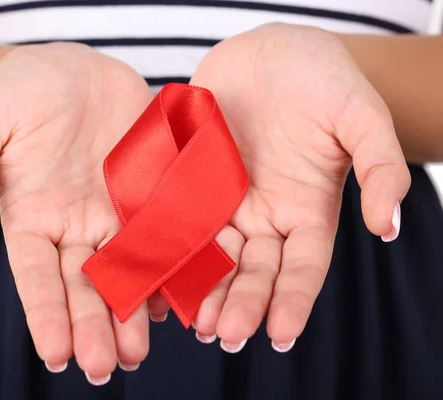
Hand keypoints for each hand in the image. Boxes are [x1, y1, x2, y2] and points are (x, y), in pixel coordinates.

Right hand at [0, 43, 153, 382]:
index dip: (45, 315)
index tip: (56, 355)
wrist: (71, 68)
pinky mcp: (151, 194)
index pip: (36, 277)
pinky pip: (166, 232)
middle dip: (95, 326)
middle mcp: (74, 227)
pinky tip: (183, 296)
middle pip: (85, 285)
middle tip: (108, 367)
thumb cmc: (18, 93)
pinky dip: (175, 263)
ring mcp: (115, 214)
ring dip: (136, 309)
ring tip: (142, 350)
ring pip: (128, 269)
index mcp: (31, 219)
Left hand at [184, 23, 409, 350]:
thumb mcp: (360, 115)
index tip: (280, 334)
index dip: (294, 300)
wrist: (270, 50)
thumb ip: (379, 167)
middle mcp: (266, 215)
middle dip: (241, 304)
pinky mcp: (192, 183)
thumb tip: (386, 227)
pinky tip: (159, 273)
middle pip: (254, 270)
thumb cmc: (323, 77)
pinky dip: (170, 248)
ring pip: (214, 255)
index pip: (304, 267)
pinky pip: (179, 219)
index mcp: (308, 210)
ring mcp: (226, 201)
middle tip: (225, 336)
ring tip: (193, 322)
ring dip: (204, 289)